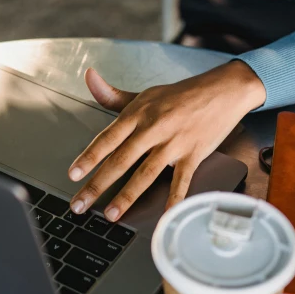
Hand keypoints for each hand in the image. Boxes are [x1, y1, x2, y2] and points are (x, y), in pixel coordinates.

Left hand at [68, 61, 265, 221]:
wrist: (221, 90)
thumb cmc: (180, 95)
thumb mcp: (144, 94)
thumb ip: (113, 95)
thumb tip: (89, 78)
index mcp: (138, 113)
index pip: (107, 138)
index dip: (89, 157)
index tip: (73, 174)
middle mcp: (153, 127)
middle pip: (121, 159)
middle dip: (98, 184)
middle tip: (80, 204)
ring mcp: (174, 142)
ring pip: (146, 173)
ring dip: (127, 196)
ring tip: (112, 214)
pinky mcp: (194, 153)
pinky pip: (182, 180)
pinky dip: (174, 199)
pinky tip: (165, 215)